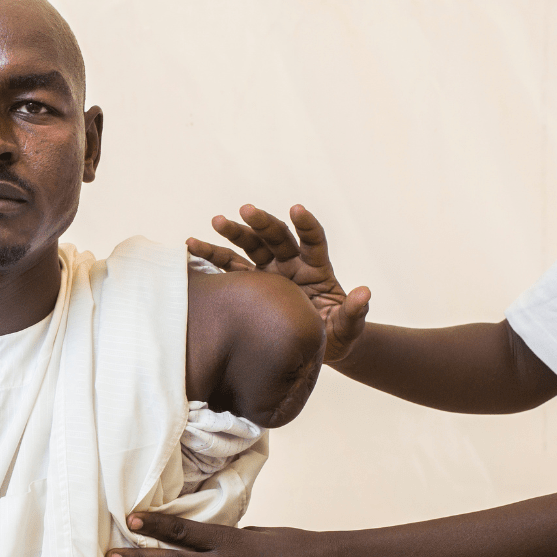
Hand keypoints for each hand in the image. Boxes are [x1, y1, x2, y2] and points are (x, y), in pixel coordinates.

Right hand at [187, 204, 370, 362]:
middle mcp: (291, 264)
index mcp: (317, 268)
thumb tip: (364, 293)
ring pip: (250, 246)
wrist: (314, 347)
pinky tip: (193, 246)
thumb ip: (354, 311)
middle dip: (262, 223)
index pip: (313, 240)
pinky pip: (229, 268)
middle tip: (245, 210)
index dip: (306, 224)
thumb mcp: (348, 328)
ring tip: (217, 221)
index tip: (296, 209)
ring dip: (234, 233)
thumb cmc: (336, 337)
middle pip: (276, 237)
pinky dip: (212, 256)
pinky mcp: (250, 285)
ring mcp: (269, 272)